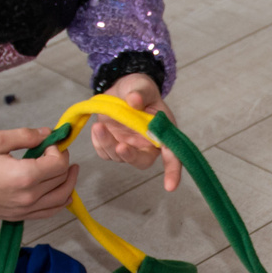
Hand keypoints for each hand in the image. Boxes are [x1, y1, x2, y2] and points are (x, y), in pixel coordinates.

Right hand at [0, 125, 78, 220]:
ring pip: (60, 200)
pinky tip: (62, 193)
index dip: (59, 151)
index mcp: (24, 176)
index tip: (50, 143)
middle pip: (62, 181)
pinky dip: (59, 202)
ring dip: (68, 183)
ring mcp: (24, 210)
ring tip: (69, 171)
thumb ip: (26, 136)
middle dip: (64, 164)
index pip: (59, 164)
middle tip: (58, 152)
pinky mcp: (18, 217)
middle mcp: (28, 197)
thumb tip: (48, 134)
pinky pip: (48, 212)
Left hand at [93, 73, 181, 191]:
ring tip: (99, 126)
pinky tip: (98, 128)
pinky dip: (99, 142)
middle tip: (120, 146)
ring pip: (118, 157)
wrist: (120, 89)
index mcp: (163, 132)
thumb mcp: (141, 85)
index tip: (170, 186)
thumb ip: (140, 92)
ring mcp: (129, 147)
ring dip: (108, 144)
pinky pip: (104, 153)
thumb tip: (134, 100)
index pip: (173, 155)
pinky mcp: (113, 146)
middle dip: (130, 157)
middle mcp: (147, 144)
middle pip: (142, 161)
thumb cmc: (138, 89)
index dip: (173, 171)